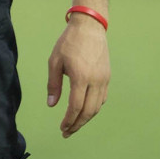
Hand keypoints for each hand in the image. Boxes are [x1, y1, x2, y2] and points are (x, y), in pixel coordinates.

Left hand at [46, 14, 109, 137]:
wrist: (90, 26)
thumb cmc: (69, 42)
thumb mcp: (55, 61)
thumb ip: (53, 84)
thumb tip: (52, 104)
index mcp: (81, 77)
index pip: (76, 107)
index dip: (69, 121)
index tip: (62, 128)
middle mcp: (95, 80)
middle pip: (88, 111)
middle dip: (77, 124)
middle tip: (67, 132)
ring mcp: (104, 79)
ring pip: (97, 107)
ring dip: (86, 118)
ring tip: (75, 124)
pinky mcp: (107, 76)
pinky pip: (102, 98)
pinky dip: (94, 108)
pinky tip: (85, 109)